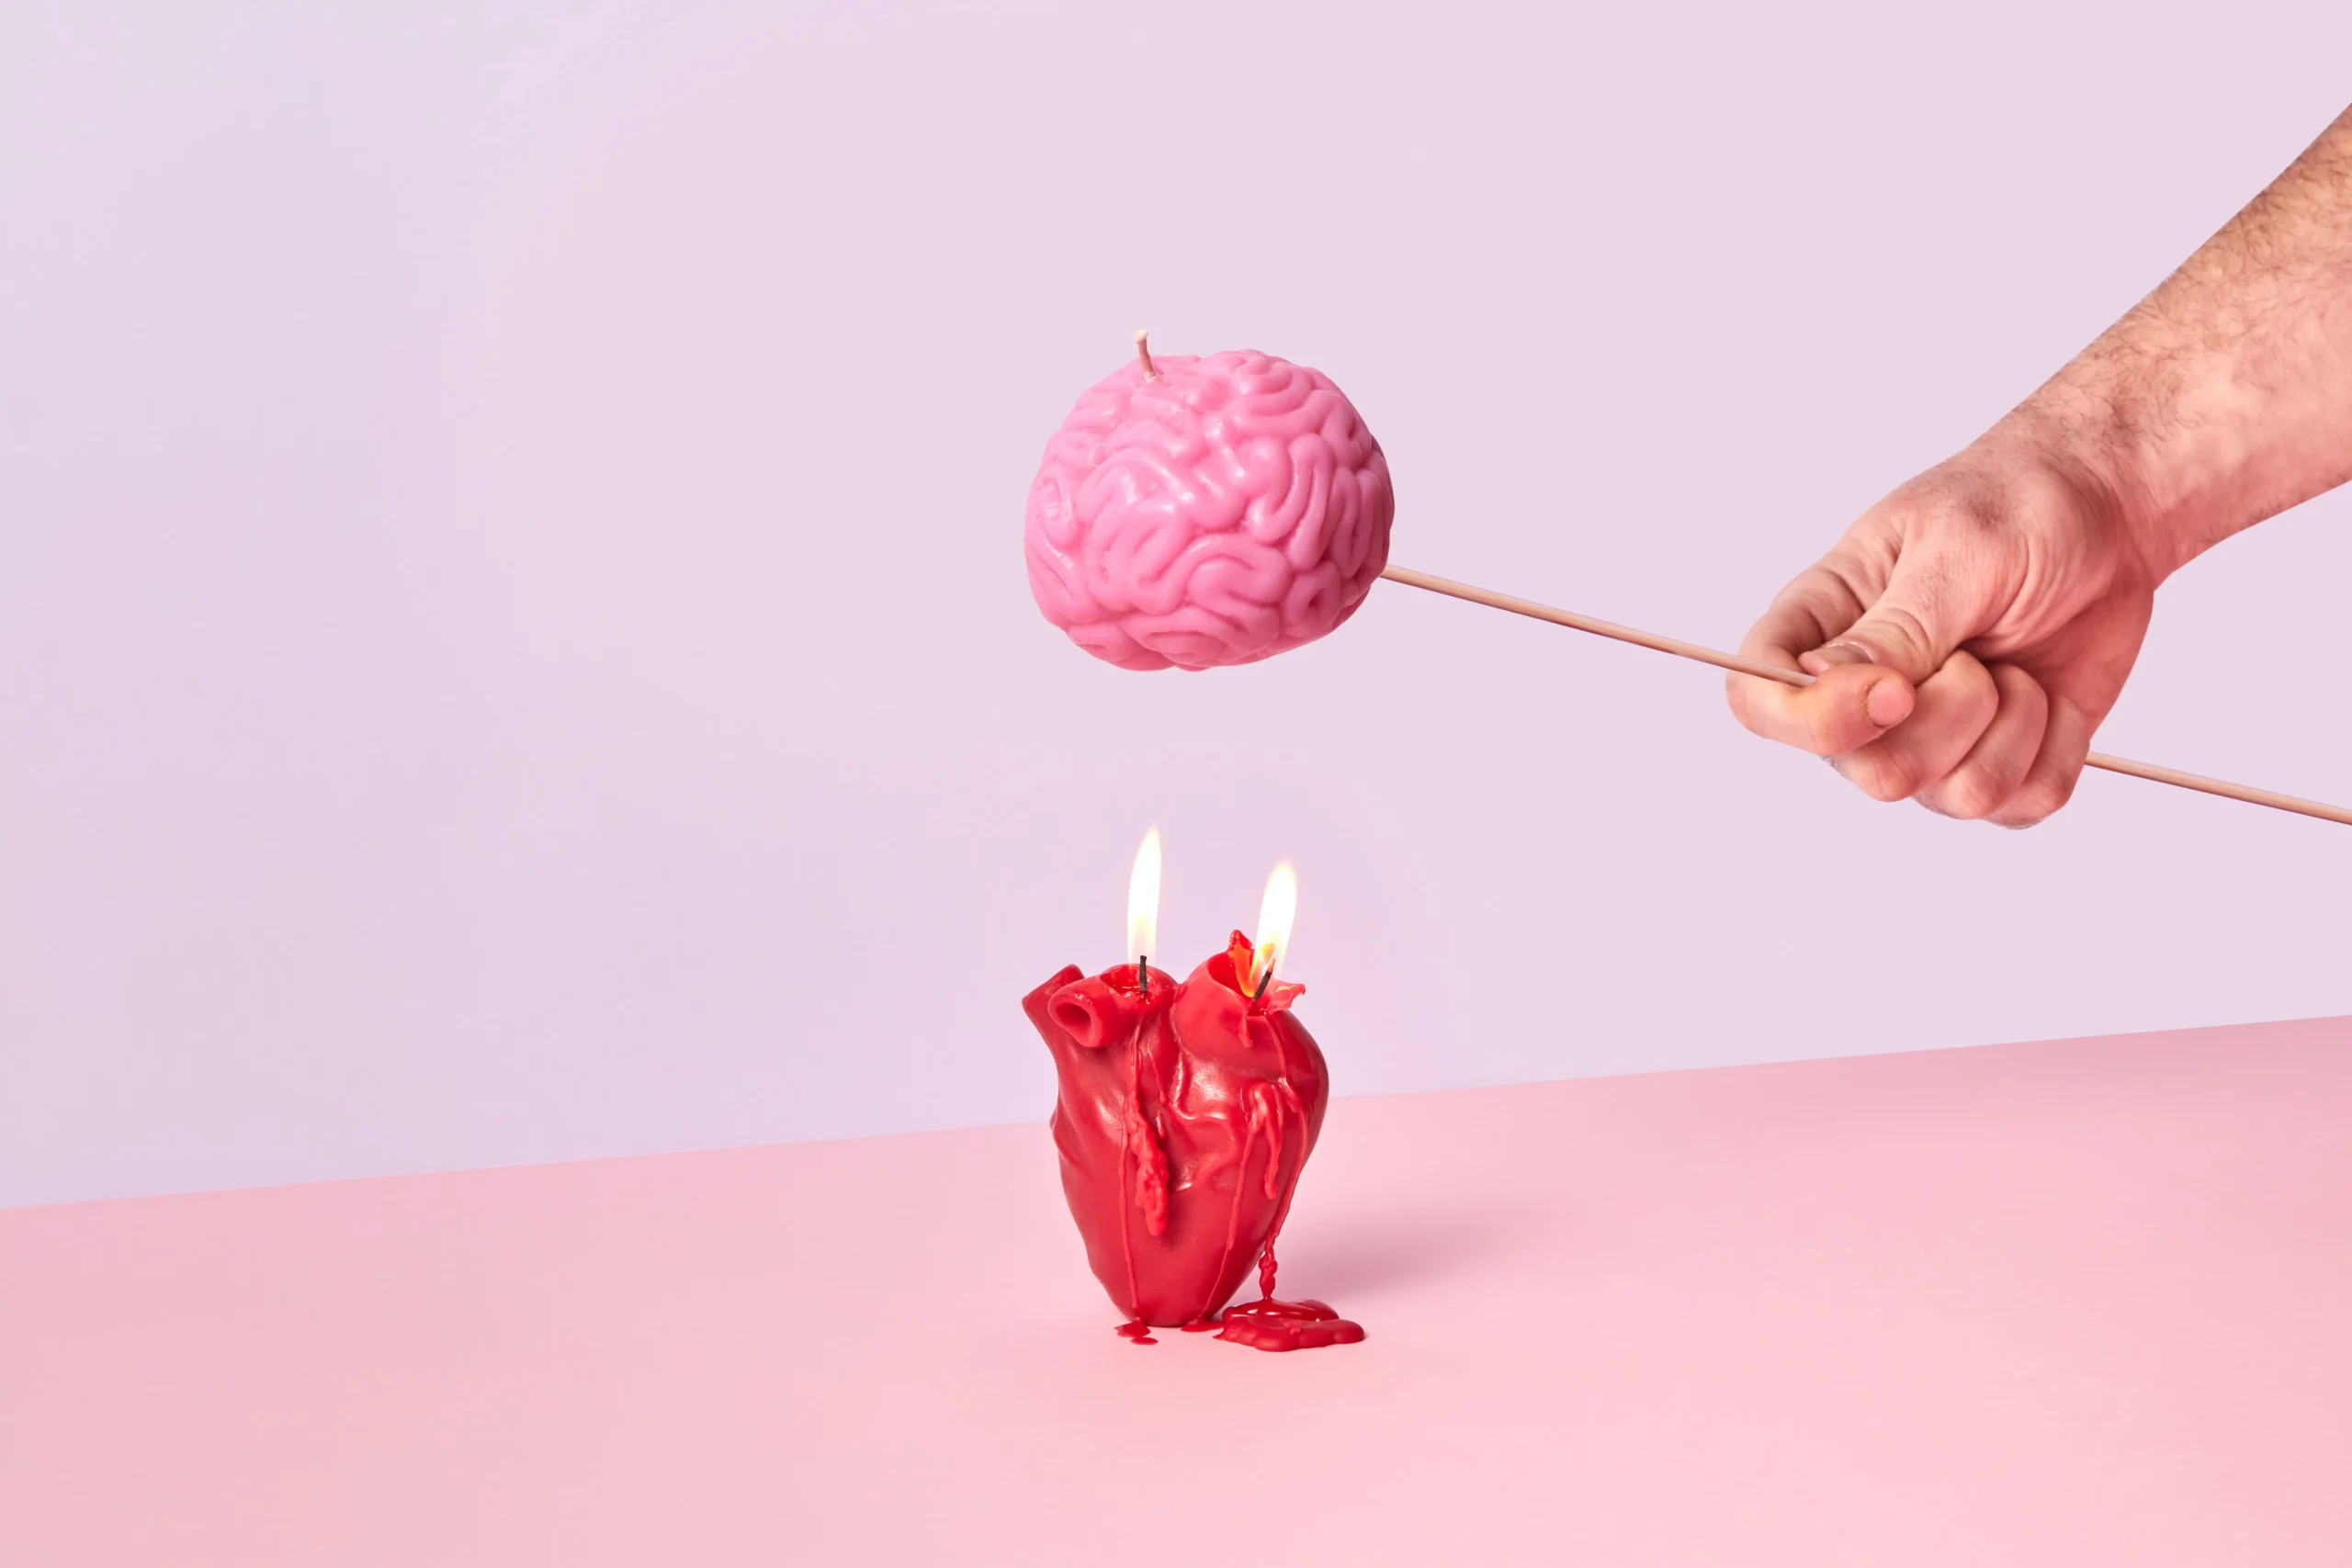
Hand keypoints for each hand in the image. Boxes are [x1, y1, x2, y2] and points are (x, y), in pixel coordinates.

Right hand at [1725, 432, 2158, 825]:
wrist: (2109, 516)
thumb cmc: (2019, 507)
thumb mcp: (1958, 550)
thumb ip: (1896, 627)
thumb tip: (1819, 681)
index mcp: (1821, 626)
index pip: (1757, 703)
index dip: (1811, 722)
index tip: (1894, 692)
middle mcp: (1859, 695)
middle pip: (1869, 773)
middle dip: (1949, 722)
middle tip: (1979, 656)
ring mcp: (1926, 737)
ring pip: (1948, 797)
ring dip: (2010, 731)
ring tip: (2018, 667)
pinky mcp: (1995, 760)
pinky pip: (2018, 807)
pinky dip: (2054, 751)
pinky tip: (2049, 696)